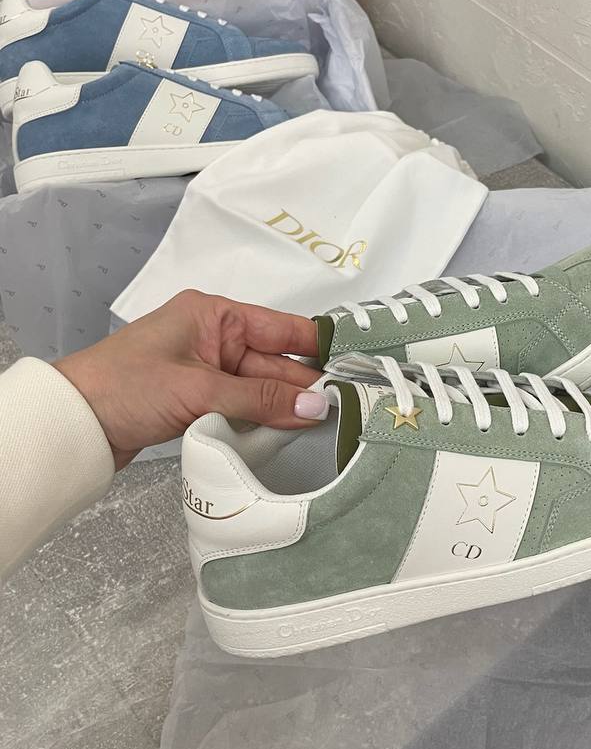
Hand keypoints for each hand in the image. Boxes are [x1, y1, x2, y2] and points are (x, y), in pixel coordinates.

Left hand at [54, 290, 327, 468]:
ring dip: (286, 406)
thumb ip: (261, 397)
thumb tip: (318, 406)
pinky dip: (263, 419)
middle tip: (350, 410)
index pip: (283, 328)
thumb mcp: (200, 389)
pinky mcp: (199, 399)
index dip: (321, 347)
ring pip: (262, 386)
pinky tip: (289, 434)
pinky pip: (244, 405)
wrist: (73, 422)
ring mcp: (208, 370)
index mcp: (215, 314)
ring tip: (329, 425)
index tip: (358, 367)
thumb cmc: (128, 387)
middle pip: (276, 361)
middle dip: (307, 385)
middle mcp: (215, 336)